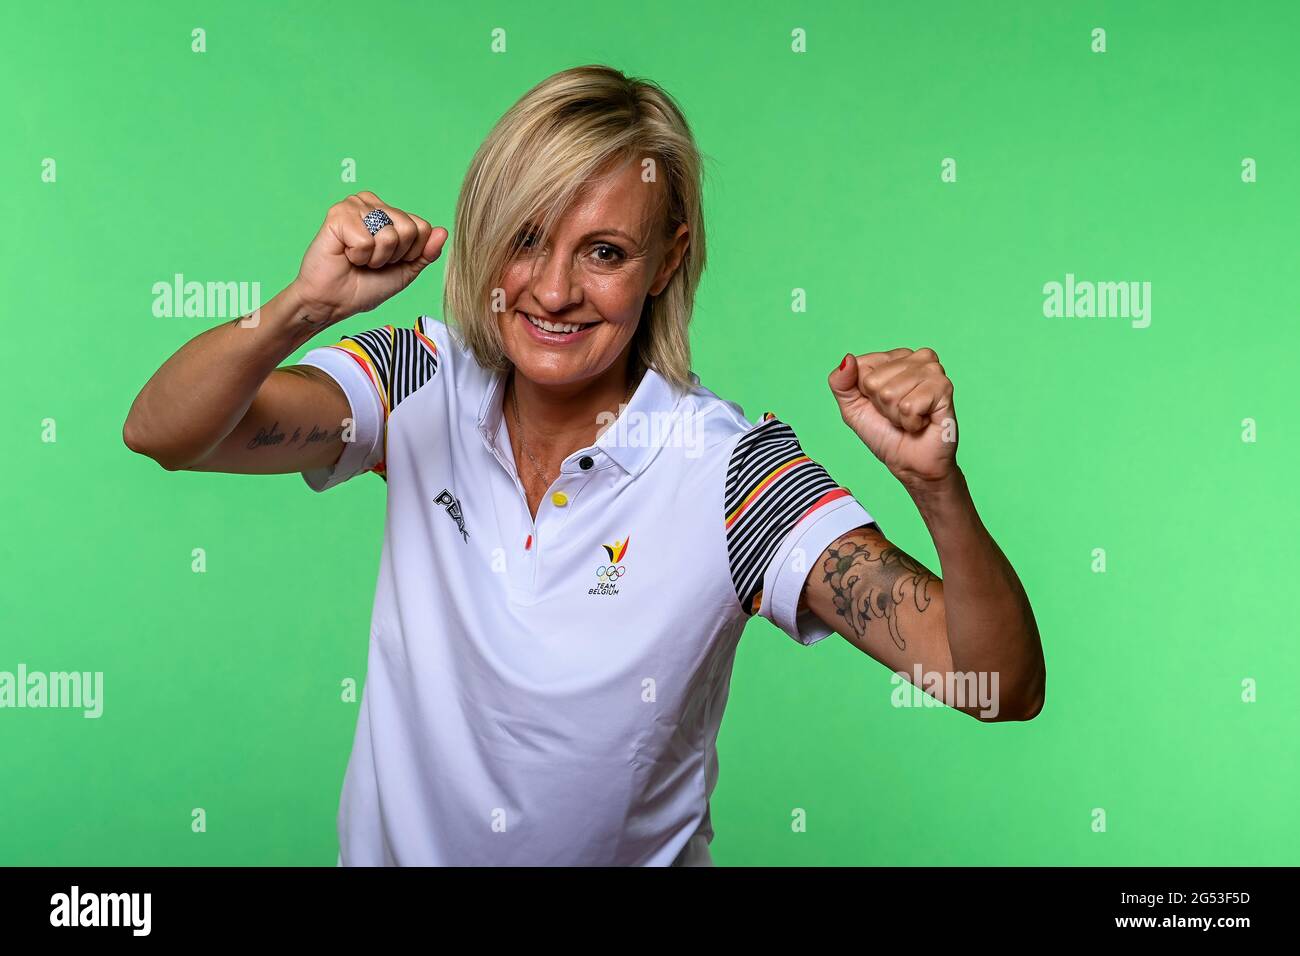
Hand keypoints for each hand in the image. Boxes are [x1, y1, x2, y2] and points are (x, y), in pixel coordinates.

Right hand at [292, 190, 447, 325]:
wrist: (335, 302)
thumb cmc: (365, 285)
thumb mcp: (405, 270)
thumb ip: (425, 252)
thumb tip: (443, 231)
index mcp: (388, 212)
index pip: (422, 227)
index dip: (410, 253)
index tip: (390, 261)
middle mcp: (372, 203)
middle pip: (409, 229)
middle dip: (394, 255)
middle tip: (372, 261)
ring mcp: (354, 206)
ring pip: (389, 234)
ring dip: (376, 257)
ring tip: (358, 258)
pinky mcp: (338, 215)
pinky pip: (367, 240)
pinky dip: (359, 256)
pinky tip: (346, 254)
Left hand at [827, 347, 958, 489]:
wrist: (912, 464)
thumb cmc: (885, 433)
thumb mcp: (852, 408)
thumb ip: (841, 382)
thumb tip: (847, 359)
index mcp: (894, 357)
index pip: (861, 366)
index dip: (865, 393)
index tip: (881, 405)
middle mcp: (916, 358)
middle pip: (874, 381)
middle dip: (882, 406)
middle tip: (897, 415)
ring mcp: (933, 370)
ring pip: (890, 393)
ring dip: (895, 415)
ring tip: (909, 418)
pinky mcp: (944, 388)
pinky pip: (908, 406)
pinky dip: (910, 422)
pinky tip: (922, 422)